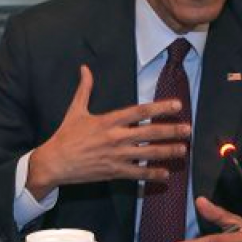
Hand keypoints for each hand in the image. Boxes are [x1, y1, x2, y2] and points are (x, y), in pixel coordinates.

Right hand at [26, 65, 189, 198]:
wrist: (53, 163)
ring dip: (167, 152)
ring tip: (183, 150)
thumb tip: (84, 68)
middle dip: (171, 131)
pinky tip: (165, 174)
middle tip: (188, 129)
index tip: (177, 105)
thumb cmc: (65, 136)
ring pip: (147, 153)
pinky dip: (152, 174)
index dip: (160, 107)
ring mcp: (116, 156)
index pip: (140, 111)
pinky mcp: (113, 172)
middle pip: (149, 132)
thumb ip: (84, 89)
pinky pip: (137, 173)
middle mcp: (115, 137)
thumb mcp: (75, 110)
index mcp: (108, 121)